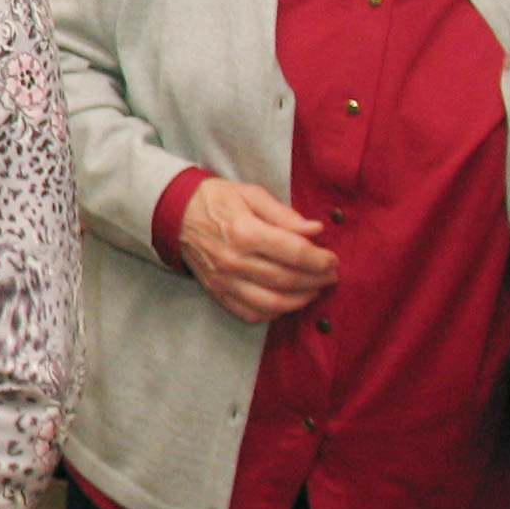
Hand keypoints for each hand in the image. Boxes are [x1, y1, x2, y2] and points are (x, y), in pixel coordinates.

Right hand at [178, 175, 339, 324]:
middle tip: (331, 276)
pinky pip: (250, 314)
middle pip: (287, 280)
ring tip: (314, 290)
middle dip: (316, 280)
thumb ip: (284, 214)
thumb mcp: (251, 195)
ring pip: (272, 303)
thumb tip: (316, 230)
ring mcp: (224, 281)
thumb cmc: (217, 200)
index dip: (319, 259)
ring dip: (300, 300)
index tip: (333, 260)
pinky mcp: (217, 292)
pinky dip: (274, 313)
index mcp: (245, 232)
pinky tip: (287, 302)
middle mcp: (234, 260)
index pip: (293, 252)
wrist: (175, 214)